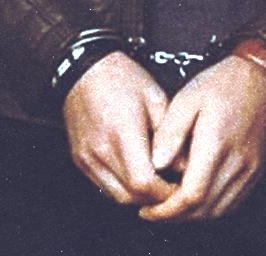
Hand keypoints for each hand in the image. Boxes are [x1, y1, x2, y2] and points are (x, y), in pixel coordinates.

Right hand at [63, 52, 175, 205]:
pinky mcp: (80, 159)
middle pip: (131, 196)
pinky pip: (104, 186)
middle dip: (155, 197)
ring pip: (117, 196)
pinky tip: (134, 173)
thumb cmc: (120, 78)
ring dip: (138, 195)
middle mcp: (101, 150)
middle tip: (171, 185)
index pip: (144, 183)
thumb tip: (185, 167)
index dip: (165, 192)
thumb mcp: (156, 99)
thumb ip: (172, 136)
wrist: (83, 68)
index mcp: (122, 133)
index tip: (179, 186)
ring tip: (154, 180)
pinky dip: (122, 187)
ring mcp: (87, 157)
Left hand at [139, 56, 265, 222]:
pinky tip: (193, 201)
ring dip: (192, 216)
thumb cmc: (219, 85)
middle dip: (175, 217)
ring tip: (168, 208)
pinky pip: (232, 202)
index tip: (148, 210)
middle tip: (152, 211)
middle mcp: (237, 161)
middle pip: (205, 208)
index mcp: (217, 143)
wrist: (257, 80)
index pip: (192, 194)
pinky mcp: (255, 172)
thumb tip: (156, 164)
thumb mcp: (186, 99)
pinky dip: (210, 209)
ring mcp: (250, 169)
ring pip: (219, 210)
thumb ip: (170, 132)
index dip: (168, 209)